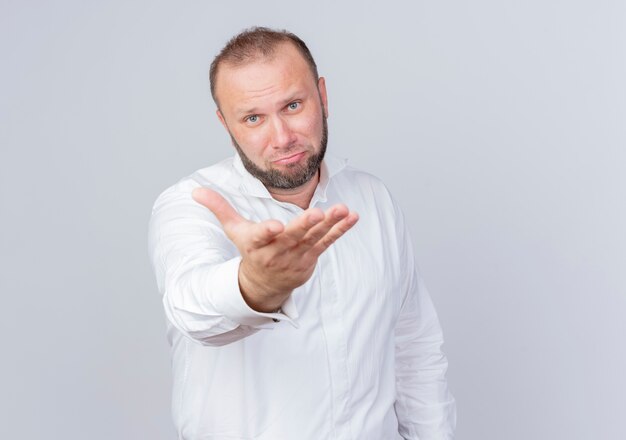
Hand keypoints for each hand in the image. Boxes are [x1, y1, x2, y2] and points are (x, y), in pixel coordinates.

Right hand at [192, 187, 358, 311]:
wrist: (265, 285)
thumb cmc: (249, 251)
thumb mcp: (232, 230)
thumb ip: (218, 208)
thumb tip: (195, 189)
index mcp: (256, 244)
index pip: (261, 236)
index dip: (267, 231)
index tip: (276, 226)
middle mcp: (277, 251)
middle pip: (292, 237)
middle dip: (305, 225)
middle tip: (316, 212)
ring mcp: (297, 255)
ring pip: (314, 238)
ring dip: (329, 224)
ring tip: (342, 209)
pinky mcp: (312, 256)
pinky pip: (328, 242)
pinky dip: (340, 230)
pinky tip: (352, 217)